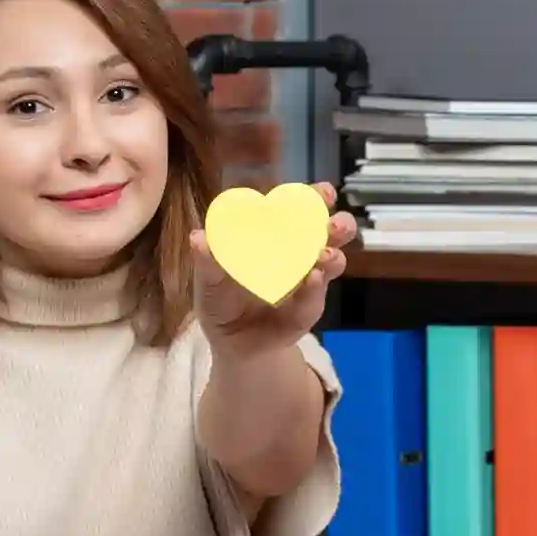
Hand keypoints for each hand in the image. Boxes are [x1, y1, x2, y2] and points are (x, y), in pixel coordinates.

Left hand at [189, 181, 357, 363]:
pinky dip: (313, 290)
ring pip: (332, 263)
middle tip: (334, 225)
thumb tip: (198, 238)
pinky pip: (314, 299)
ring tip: (325, 256)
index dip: (314, 198)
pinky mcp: (307, 311)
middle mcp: (300, 254)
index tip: (322, 192)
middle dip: (339, 225)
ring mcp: (307, 283)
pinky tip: (311, 280)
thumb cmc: (222, 301)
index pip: (300, 211)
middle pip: (329, 234)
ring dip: (333, 257)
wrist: (232, 343)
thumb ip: (207, 261)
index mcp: (277, 236)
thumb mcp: (209, 281)